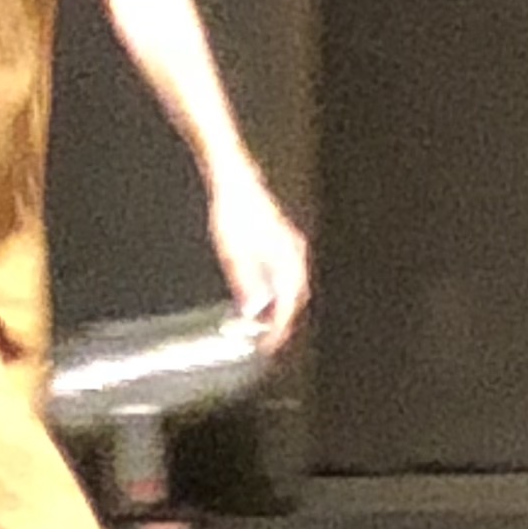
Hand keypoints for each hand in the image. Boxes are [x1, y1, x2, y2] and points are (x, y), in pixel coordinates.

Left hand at [209, 174, 310, 353]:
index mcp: (286, 258)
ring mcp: (290, 246)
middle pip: (295, 299)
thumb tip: (253, 311)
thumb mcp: (232, 251)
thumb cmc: (233, 212)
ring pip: (292, 287)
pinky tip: (261, 296)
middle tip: (265, 342)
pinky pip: (286, 275)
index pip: (287, 306)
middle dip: (282, 323)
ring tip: (263, 324)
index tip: (267, 347)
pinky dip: (278, 292)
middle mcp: (294, 254)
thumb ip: (244, 281)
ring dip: (280, 308)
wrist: (235, 180)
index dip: (278, 330)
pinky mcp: (282, 241)